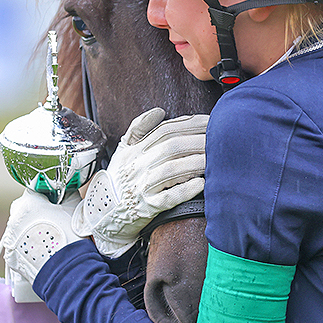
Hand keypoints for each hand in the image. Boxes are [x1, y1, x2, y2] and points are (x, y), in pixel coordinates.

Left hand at [2, 188, 83, 287]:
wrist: (68, 271)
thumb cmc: (71, 238)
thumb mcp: (74, 208)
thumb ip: (67, 194)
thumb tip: (66, 190)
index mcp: (28, 204)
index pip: (34, 192)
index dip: (46, 197)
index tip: (54, 204)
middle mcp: (14, 220)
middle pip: (24, 210)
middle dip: (35, 213)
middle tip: (52, 221)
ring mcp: (11, 239)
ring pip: (19, 228)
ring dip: (30, 230)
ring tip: (48, 240)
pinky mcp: (11, 257)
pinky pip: (18, 246)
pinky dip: (27, 246)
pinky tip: (42, 251)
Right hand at [71, 108, 206, 257]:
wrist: (104, 212)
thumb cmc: (120, 177)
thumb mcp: (123, 149)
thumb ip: (139, 128)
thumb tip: (159, 111)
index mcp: (134, 149)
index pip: (164, 131)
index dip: (188, 124)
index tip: (209, 121)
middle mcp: (137, 165)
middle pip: (171, 147)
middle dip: (197, 140)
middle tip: (218, 138)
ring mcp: (142, 187)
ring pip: (171, 170)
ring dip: (195, 163)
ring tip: (213, 158)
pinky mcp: (148, 207)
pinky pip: (168, 198)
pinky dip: (185, 190)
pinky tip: (201, 184)